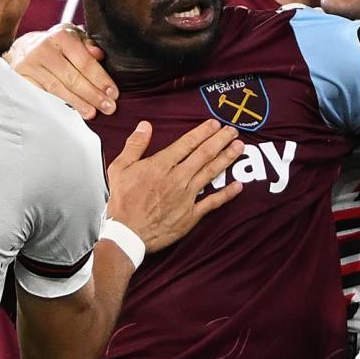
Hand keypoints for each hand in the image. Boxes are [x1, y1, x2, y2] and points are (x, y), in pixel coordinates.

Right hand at [5, 24, 118, 118]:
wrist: (22, 50)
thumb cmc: (56, 45)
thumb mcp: (73, 37)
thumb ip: (88, 45)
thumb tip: (99, 55)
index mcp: (61, 36)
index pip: (84, 61)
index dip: (100, 79)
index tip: (113, 93)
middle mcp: (44, 49)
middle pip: (72, 78)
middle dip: (93, 95)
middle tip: (108, 107)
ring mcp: (30, 65)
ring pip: (58, 89)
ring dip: (78, 103)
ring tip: (92, 113)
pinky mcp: (22, 79)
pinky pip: (43, 95)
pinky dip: (59, 105)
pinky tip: (71, 112)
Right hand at [106, 120, 244, 251]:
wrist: (127, 235)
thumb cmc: (122, 203)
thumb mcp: (120, 169)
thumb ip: (135, 145)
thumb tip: (145, 126)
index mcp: (161, 165)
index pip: (187, 143)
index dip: (203, 132)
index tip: (215, 124)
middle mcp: (177, 178)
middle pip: (204, 154)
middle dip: (220, 140)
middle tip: (233, 131)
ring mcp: (187, 196)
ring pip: (211, 173)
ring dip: (227, 158)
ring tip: (239, 147)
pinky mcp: (191, 214)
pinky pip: (213, 202)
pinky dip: (227, 193)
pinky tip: (239, 185)